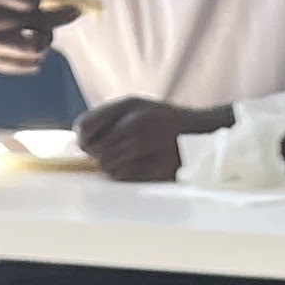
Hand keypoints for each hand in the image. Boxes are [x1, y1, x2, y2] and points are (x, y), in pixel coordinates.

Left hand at [75, 97, 225, 181]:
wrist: (203, 134)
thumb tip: (81, 143)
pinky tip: (141, 169)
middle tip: (116, 156)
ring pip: (109, 168)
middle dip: (102, 157)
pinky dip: (128, 177)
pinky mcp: (158, 168)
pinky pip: (126, 179)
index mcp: (129, 105)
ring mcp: (149, 146)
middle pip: (96, 153)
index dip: (84, 141)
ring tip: (131, 162)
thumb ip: (109, 119)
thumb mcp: (137, 107)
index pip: (85, 127)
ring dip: (116, 169)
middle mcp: (137, 123)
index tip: (91, 146)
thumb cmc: (164, 123)